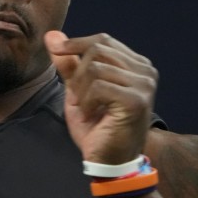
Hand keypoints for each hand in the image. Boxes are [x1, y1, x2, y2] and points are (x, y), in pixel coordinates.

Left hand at [44, 30, 157, 164]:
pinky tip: (90, 115)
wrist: (109, 162)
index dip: (76, 43)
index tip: (56, 50)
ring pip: (95, 67)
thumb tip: (52, 35)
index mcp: (136, 65)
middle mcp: (145, 71)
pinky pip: (98, 86)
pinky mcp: (136, 100)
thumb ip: (68, 64)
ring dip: (80, 90)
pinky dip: (86, 101)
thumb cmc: (96, 128)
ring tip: (84, 108)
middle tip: (76, 96)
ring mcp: (144, 84)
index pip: (103, 40)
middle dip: (77, 72)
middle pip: (98, 49)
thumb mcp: (77, 91)